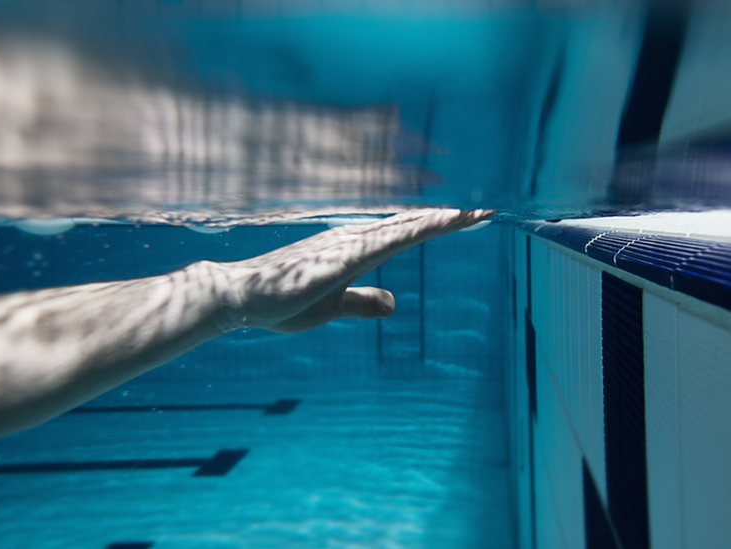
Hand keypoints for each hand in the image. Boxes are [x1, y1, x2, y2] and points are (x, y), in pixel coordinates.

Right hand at [223, 208, 494, 332]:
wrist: (242, 298)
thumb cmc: (282, 300)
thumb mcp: (334, 306)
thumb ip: (363, 302)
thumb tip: (394, 302)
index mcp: (356, 247)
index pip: (406, 233)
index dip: (438, 225)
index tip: (471, 219)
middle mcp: (358, 236)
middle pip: (414, 223)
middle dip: (452, 217)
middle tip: (489, 208)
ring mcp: (354, 242)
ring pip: (410, 225)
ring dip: (446, 218)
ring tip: (481, 211)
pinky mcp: (348, 255)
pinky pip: (396, 237)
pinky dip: (427, 227)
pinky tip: (451, 220)